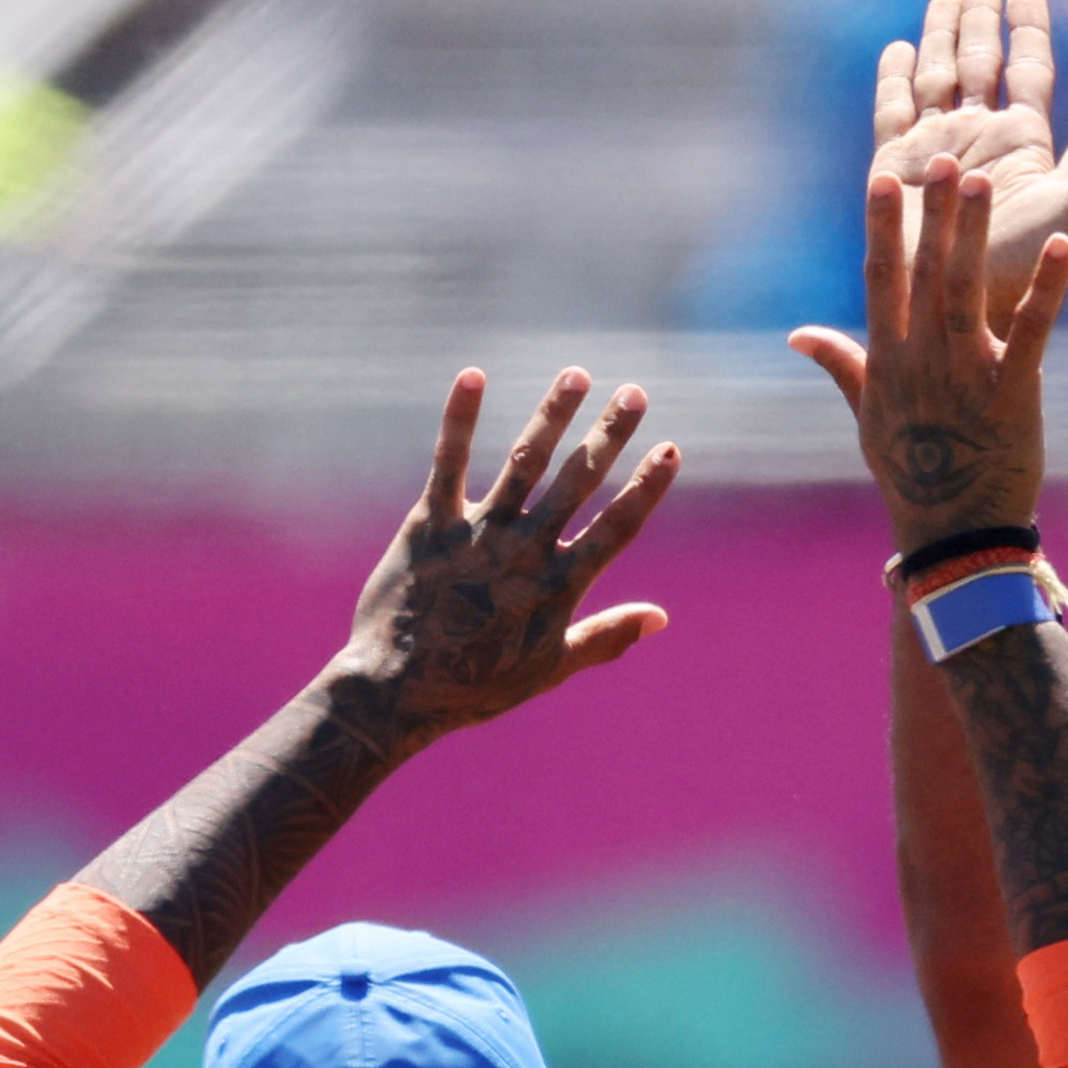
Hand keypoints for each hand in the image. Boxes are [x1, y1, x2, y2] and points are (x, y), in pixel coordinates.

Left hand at [329, 368, 680, 747]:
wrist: (397, 693)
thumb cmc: (475, 687)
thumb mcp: (550, 669)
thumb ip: (606, 636)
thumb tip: (661, 616)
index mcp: (558, 587)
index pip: (616, 529)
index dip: (646, 488)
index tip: (670, 449)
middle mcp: (525, 552)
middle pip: (578, 483)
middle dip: (608, 436)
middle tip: (634, 392)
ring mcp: (478, 534)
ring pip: (525, 462)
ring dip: (552, 415)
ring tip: (576, 375)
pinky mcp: (430, 524)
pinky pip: (448, 462)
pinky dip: (460, 418)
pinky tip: (473, 375)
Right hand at [790, 148, 1067, 552]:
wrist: (954, 536)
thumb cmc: (910, 474)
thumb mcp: (868, 417)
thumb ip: (841, 364)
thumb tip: (797, 334)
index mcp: (888, 362)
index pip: (880, 281)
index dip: (882, 227)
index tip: (883, 179)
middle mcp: (921, 363)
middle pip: (923, 275)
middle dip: (932, 216)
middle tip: (942, 159)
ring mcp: (965, 378)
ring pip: (965, 293)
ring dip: (973, 237)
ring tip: (979, 184)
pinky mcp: (1013, 396)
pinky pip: (1030, 334)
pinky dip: (1046, 290)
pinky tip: (1063, 247)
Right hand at [872, 0, 1067, 285]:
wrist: (960, 308)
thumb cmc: (1021, 267)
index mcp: (1023, 141)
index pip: (1029, 70)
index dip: (1028, 30)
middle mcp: (979, 139)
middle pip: (980, 63)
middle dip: (978, 20)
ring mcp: (935, 150)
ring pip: (937, 76)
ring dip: (940, 35)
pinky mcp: (893, 168)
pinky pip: (893, 112)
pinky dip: (895, 78)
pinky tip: (898, 48)